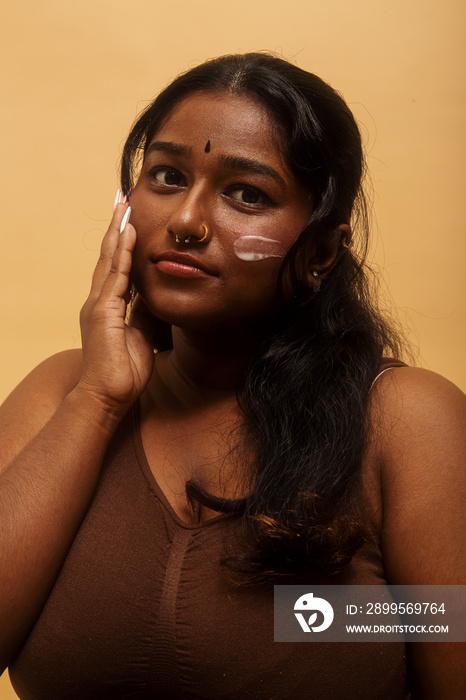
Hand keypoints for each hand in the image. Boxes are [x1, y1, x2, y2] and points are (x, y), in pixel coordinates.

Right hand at [78, 203, 154, 412]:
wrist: (108, 397)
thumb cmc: (124, 373)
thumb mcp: (142, 336)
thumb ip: (146, 314)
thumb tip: (156, 297)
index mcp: (108, 307)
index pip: (116, 267)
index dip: (123, 243)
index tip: (130, 219)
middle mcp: (99, 301)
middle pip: (108, 255)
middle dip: (116, 226)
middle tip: (122, 198)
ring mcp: (98, 305)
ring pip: (109, 259)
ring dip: (118, 230)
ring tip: (124, 204)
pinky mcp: (102, 312)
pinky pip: (114, 276)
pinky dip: (121, 253)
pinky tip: (127, 233)